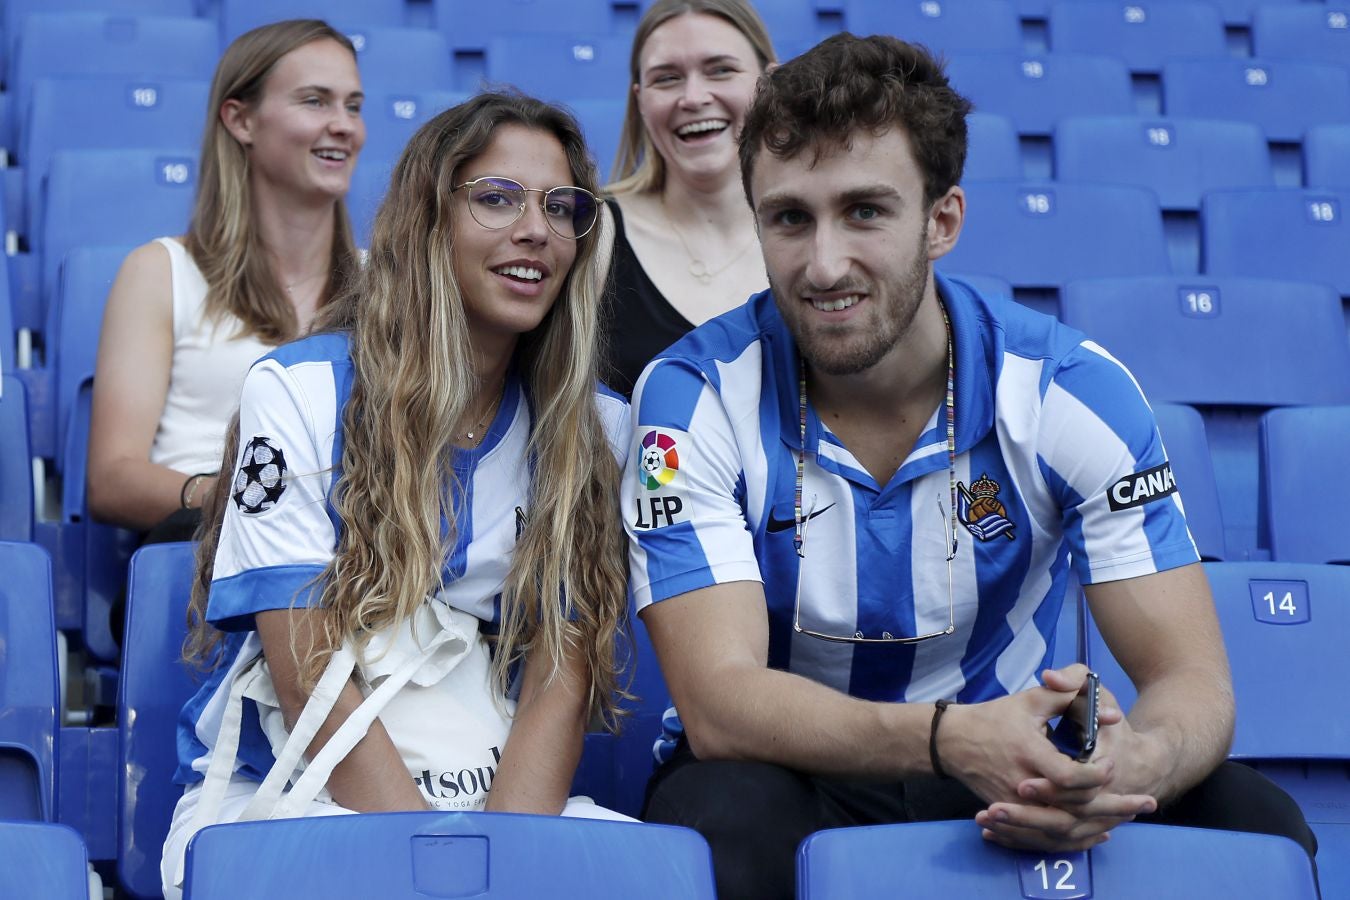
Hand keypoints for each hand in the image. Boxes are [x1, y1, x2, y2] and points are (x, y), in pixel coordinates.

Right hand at [975, 671, 1161, 851]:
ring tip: (1130, 817)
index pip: (1069, 778)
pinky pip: (1048, 837)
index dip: (1096, 775)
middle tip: (1146, 802)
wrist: (954, 742)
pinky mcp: (1012, 817)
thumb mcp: (1031, 700)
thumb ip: (1070, 699)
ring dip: (1100, 824)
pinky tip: (1100, 834)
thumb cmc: (996, 717)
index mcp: (1027, 753)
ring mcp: (1015, 806)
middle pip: (1074, 810)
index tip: (1111, 763)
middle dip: (1114, 807)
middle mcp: (1022, 785)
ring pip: (1064, 828)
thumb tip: (1110, 714)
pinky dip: (1077, 838)